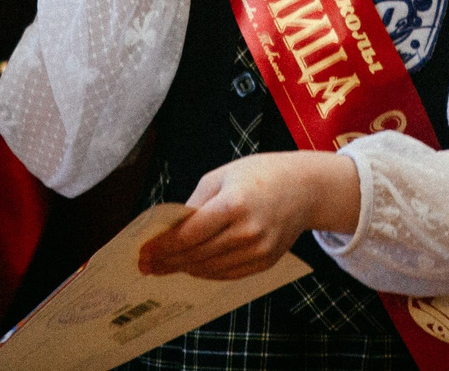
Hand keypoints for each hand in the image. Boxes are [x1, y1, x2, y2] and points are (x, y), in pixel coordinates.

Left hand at [136, 151, 359, 280]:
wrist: (304, 188)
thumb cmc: (260, 174)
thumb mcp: (222, 176)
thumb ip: (196, 203)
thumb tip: (172, 230)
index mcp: (234, 203)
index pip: (190, 234)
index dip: (163, 246)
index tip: (144, 251)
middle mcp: (247, 231)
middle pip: (197, 255)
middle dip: (168, 261)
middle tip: (145, 266)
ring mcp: (258, 250)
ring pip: (210, 269)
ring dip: (184, 269)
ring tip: (164, 268)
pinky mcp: (265, 262)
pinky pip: (228, 274)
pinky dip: (206, 273)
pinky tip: (191, 268)